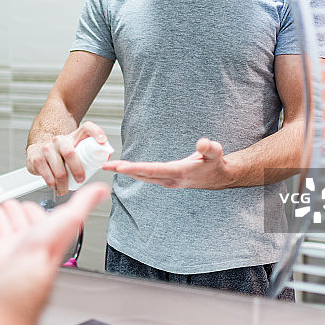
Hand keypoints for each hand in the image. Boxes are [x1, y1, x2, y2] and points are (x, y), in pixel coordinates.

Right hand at [0, 183, 109, 321]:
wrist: (19, 274)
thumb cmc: (45, 252)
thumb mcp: (70, 218)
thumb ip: (83, 202)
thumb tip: (101, 190)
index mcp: (46, 231)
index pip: (35, 212)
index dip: (31, 207)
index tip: (30, 204)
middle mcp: (27, 238)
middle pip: (18, 216)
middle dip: (14, 210)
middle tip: (11, 206)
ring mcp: (9, 245)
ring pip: (4, 223)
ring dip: (1, 215)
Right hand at [26, 121, 107, 195]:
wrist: (40, 149)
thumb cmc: (62, 151)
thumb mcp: (77, 147)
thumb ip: (92, 150)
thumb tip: (107, 155)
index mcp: (73, 136)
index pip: (87, 128)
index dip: (97, 132)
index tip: (103, 141)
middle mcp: (60, 140)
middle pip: (70, 153)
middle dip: (77, 170)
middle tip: (80, 180)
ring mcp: (47, 148)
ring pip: (59, 170)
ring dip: (64, 183)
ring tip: (65, 188)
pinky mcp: (36, 157)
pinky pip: (46, 174)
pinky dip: (52, 184)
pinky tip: (54, 185)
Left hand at [103, 138, 235, 188]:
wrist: (219, 177)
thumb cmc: (215, 163)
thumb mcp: (216, 153)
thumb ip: (209, 148)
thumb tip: (202, 143)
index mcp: (179, 172)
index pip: (153, 170)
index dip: (136, 168)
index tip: (121, 167)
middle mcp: (170, 180)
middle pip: (143, 175)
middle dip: (124, 170)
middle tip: (106, 166)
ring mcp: (167, 182)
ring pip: (142, 177)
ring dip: (125, 172)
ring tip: (108, 166)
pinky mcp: (166, 180)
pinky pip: (146, 177)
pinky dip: (133, 173)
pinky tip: (123, 169)